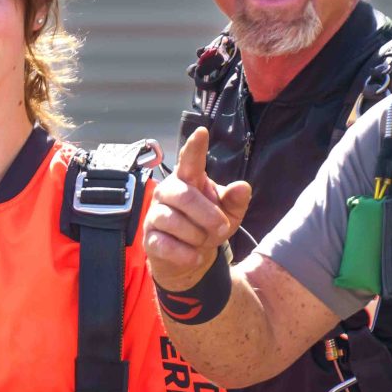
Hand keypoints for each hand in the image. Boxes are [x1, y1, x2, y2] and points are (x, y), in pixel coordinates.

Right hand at [143, 127, 251, 294]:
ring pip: (174, 222)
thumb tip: (243, 187)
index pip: (190, 160)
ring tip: (204, 242)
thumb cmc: (208, 227)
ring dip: (197, 236)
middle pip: (184, 196)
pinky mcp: (149, 238)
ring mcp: (155, 215)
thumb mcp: (229, 214)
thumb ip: (236, 200)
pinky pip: (166, 244)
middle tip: (222, 228)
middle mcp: (167, 192)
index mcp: (188, 180)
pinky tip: (194, 256)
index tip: (202, 132)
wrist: (188, 259)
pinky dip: (186, 253)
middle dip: (207, 215)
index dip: (195, 147)